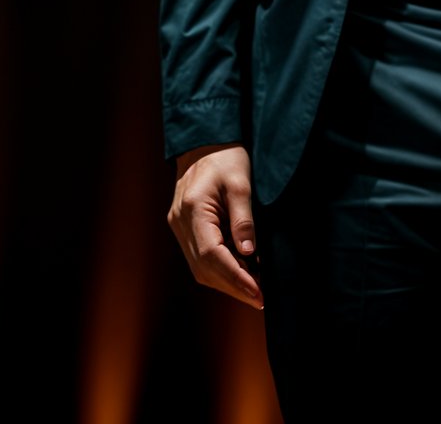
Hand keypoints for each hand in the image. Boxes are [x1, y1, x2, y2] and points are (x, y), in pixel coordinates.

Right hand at [167, 143, 263, 309]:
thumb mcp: (241, 181)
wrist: (205, 141)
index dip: (235, 278)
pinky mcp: (184, 228)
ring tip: (255, 289)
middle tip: (261, 298)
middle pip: (204, 269)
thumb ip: (243, 218)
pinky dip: (221, 268)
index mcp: (192, 209)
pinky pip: (200, 257)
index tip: (257, 293)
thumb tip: (248, 254)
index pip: (211, 256)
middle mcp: (180, 223)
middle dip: (233, 286)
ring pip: (200, 268)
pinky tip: (242, 271)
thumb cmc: (226, 155)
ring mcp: (179, 227)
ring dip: (227, 281)